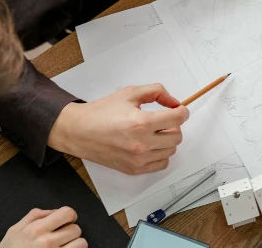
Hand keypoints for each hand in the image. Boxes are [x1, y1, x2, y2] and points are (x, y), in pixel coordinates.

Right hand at [0, 207, 85, 247]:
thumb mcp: (14, 230)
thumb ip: (34, 216)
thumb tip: (54, 210)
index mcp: (36, 229)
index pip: (67, 213)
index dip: (70, 216)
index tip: (66, 221)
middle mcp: (46, 242)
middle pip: (76, 228)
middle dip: (71, 231)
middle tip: (63, 236)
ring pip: (81, 243)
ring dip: (75, 244)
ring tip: (66, 246)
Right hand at [48, 84, 189, 174]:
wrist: (79, 131)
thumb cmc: (102, 112)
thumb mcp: (130, 93)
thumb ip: (156, 92)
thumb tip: (174, 102)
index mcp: (141, 123)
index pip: (178, 119)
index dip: (182, 112)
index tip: (180, 110)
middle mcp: (142, 143)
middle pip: (177, 136)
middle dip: (175, 125)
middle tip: (164, 120)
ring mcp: (138, 159)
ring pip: (171, 151)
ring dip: (167, 140)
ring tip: (154, 132)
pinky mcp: (134, 169)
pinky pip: (161, 164)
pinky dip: (161, 154)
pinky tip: (151, 145)